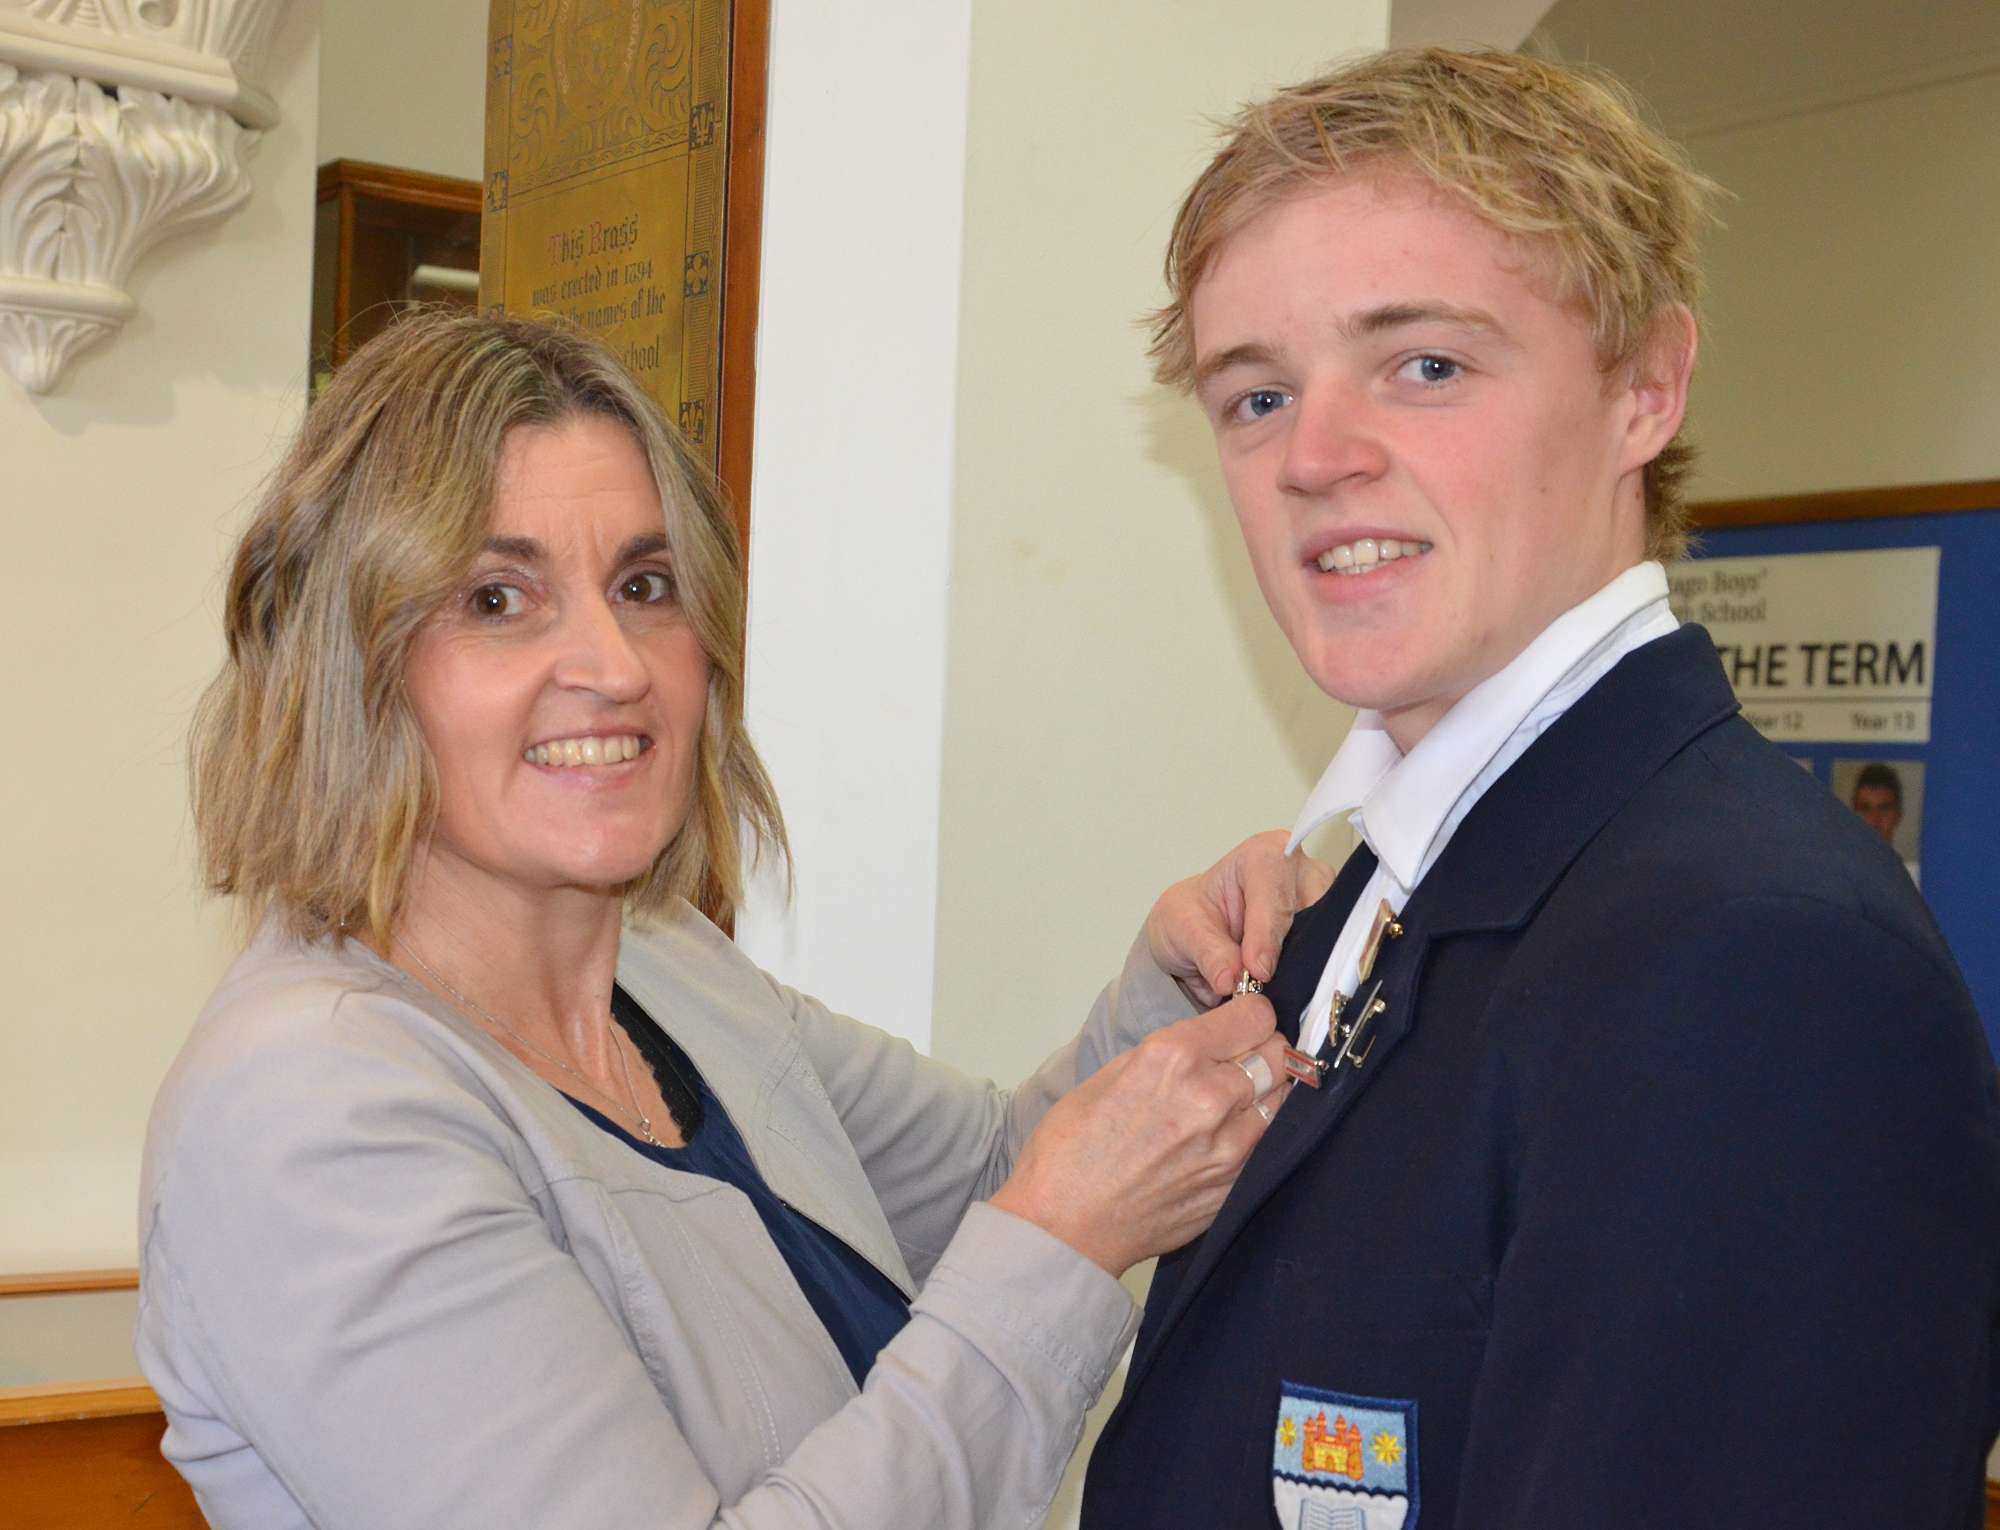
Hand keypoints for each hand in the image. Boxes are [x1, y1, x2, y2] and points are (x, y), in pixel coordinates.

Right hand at [989, 994, 1290, 1275]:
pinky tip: (1230, 1135)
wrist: (1065, 1227)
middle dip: (1264, 1050)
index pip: (1255, 1016)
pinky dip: (1259, 1133)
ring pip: (1284, 1100)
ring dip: (1266, 1094)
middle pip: (1279, 1054)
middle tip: (1244, 1059)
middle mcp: (1210, 1096)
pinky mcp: (1235, 1185)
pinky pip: (1270, 1143)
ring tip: (1237, 1100)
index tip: (1242, 1024)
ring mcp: (1230, 1146)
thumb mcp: (1109, 1075)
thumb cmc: (1070, 1150)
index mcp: (1173, 1057)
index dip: (1251, 1015)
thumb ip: (1168, 1055)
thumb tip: (1208, 1044)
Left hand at [1147, 831, 1335, 1005]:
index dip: (1266, 934)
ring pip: (1330, 942)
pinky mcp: (1332, 935)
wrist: (1198, 933)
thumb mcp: (1182, 929)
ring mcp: (1323, 904)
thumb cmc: (1191, 916)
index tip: (1256, 970)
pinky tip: (1290, 996)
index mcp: (1265, 855)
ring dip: (1303, 972)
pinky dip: (1312, 982)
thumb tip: (1232, 979)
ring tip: (1273, 994)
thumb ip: (1209, 952)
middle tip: (1266, 988)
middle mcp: (1303, 873)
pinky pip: (1335, 962)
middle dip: (1291, 956)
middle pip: (1314, 916)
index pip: (1276, 893)